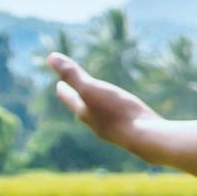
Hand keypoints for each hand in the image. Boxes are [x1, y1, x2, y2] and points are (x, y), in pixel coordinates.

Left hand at [44, 51, 164, 158]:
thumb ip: (72, 74)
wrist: (145, 138)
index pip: (70, 99)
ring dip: (99, 110)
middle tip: (76, 93)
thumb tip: (50, 57)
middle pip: (84, 110)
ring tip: (101, 104)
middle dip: (79, 101)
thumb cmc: (117, 111)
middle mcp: (97, 124)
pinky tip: (128, 117)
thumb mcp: (91, 88)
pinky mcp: (133, 133)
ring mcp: (115, 131)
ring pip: (102, 118)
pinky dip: (119, 116)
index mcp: (85, 113)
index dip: (64, 90)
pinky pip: (122, 122)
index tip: (59, 85)